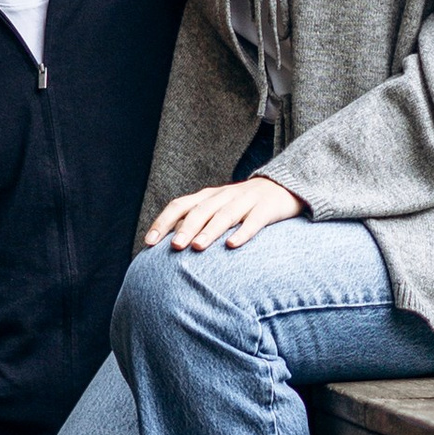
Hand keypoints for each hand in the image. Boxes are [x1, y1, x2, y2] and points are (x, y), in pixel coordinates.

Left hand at [143, 172, 308, 252]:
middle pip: (201, 210)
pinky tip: (232, 245)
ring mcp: (246, 200)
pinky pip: (254, 220)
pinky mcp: (267, 208)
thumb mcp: (218, 208)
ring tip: (198, 246)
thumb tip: (170, 246)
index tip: (149, 242)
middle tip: (175, 247)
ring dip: (210, 231)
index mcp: (208, 196)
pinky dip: (243, 232)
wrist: (284, 187)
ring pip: (225, 215)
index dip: (163, 222)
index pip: (180, 206)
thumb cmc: (243, 205)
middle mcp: (223, 196)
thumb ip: (196, 222)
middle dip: (186, 228)